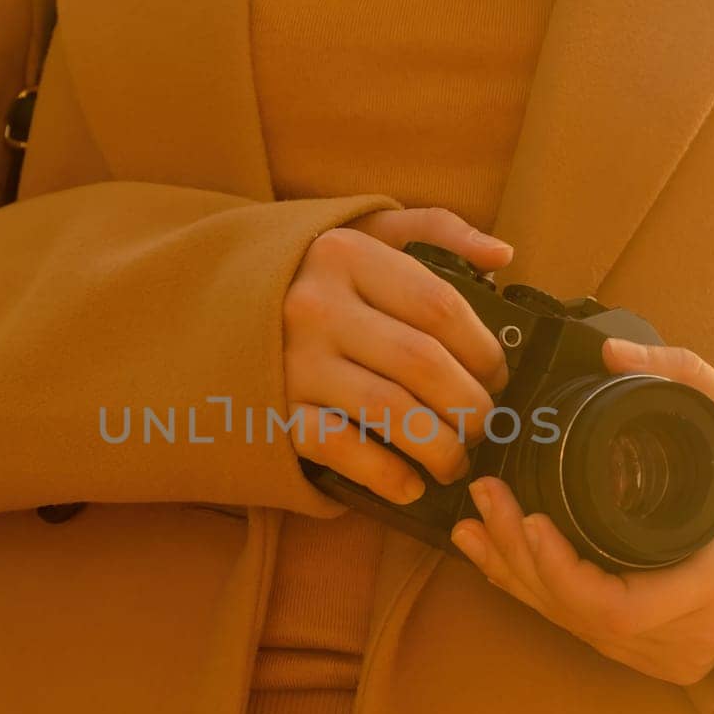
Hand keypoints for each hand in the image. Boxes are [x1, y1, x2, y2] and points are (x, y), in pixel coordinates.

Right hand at [283, 207, 512, 504]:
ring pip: (390, 411)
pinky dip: (385, 475)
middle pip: (423, 363)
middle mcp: (315, 306)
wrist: (212, 307)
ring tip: (455, 459)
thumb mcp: (366, 229)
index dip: (484, 350)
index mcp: (346, 255)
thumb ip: (436, 230)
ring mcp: (292, 362)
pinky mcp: (275, 412)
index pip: (439, 307)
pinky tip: (410, 485)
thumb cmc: (313, 272)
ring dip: (439, 447)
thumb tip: (502, 253)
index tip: (497, 376)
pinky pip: (340, 448)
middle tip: (483, 425)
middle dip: (470, 406)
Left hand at [448, 338, 713, 685]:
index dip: (558, 570)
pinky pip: (587, 631)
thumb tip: (611, 352)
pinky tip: (498, 560)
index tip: (527, 517)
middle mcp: (694, 632)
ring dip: (517, 577)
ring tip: (471, 527)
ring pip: (576, 627)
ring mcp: (676, 653)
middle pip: (582, 615)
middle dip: (518, 558)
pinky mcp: (660, 656)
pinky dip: (540, 594)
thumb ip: (683, 376)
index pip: (616, 604)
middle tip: (483, 498)